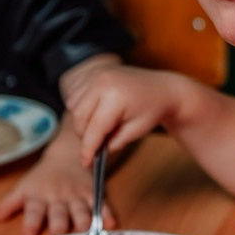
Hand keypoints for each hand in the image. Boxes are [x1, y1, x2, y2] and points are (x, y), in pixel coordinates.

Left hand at [0, 142, 116, 234]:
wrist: (69, 154)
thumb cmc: (43, 178)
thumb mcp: (24, 187)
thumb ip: (9, 203)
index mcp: (40, 197)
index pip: (34, 211)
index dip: (31, 223)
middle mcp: (59, 198)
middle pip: (59, 214)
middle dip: (59, 225)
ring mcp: (78, 196)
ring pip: (81, 211)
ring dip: (82, 221)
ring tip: (84, 232)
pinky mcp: (94, 194)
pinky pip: (102, 204)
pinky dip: (107, 214)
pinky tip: (110, 224)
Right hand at [62, 63, 186, 166]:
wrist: (162, 88)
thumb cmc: (152, 109)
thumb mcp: (136, 130)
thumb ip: (114, 142)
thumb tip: (95, 152)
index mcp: (115, 97)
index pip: (94, 129)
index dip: (88, 149)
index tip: (85, 162)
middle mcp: (102, 82)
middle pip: (79, 117)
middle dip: (84, 135)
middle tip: (97, 144)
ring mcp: (96, 74)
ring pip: (73, 105)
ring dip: (81, 120)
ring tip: (101, 125)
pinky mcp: (92, 72)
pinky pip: (75, 94)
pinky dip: (79, 106)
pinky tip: (95, 111)